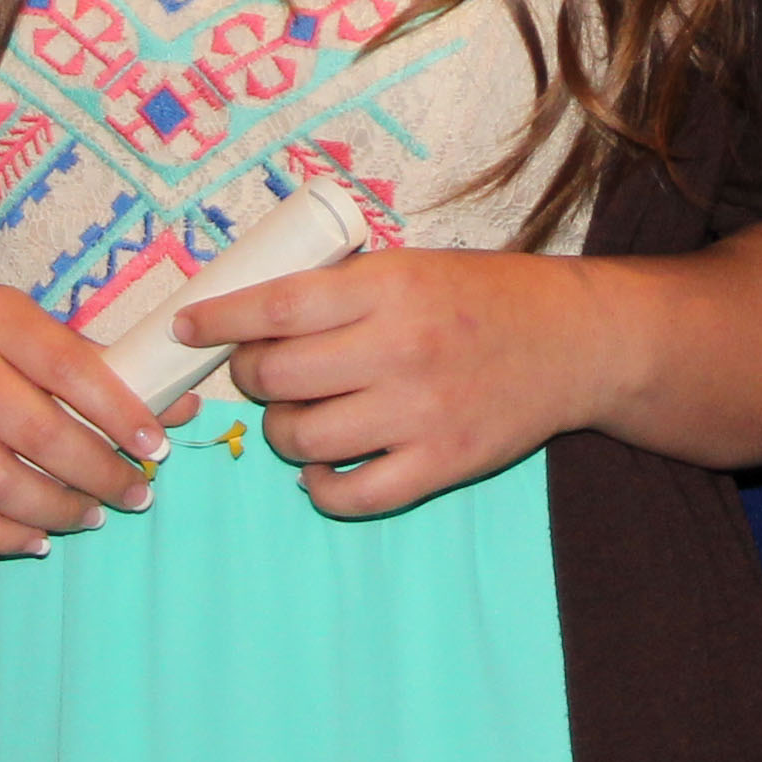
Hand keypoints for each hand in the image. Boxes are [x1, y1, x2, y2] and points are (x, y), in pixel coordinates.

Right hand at [0, 278, 168, 558]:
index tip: (156, 446)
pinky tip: (36, 539)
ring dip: (56, 509)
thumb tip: (182, 407)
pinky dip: (0, 536)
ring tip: (91, 516)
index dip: (119, 412)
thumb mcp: (24, 325)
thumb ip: (96, 365)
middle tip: (135, 492)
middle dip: (98, 472)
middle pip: (38, 434)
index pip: (70, 368)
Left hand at [184, 249, 619, 517]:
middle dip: (251, 378)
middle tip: (261, 374)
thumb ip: (341, 289)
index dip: (220, 320)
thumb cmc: (482, 297)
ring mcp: (421, 412)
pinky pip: (354, 495)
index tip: (188, 328)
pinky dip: (323, 488)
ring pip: (304, 439)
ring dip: (284, 431)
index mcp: (389, 286)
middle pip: (278, 378)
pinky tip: (326, 469)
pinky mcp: (442, 463)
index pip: (277, 307)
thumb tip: (248, 317)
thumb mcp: (411, 266)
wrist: (574, 341)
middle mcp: (401, 347)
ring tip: (301, 417)